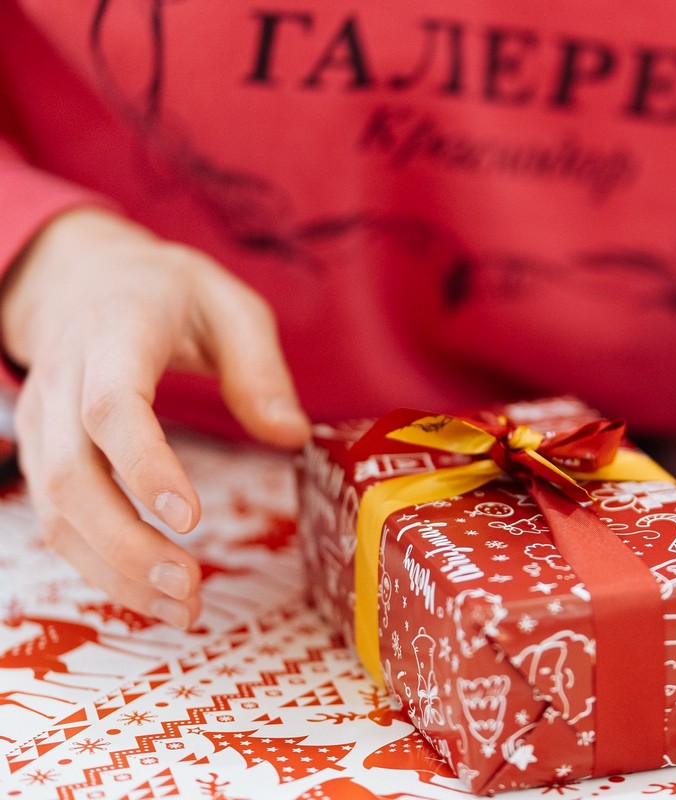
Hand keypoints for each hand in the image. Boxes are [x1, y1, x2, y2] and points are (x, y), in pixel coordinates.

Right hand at [0, 208, 309, 626]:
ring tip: (180, 610)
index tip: (189, 518)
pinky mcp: (41, 455)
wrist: (82, 279)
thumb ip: (260, 367)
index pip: (113, 406)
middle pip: (73, 475)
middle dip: (126, 543)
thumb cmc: (169, 294)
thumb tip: (291, 434)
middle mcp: (63, 382)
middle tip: (188, 589)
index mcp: (115, 334)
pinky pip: (57, 521)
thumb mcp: (231, 304)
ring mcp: (41, 423)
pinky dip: (98, 566)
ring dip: (112, 570)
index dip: (145, 465)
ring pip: (56, 510)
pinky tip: (150, 595)